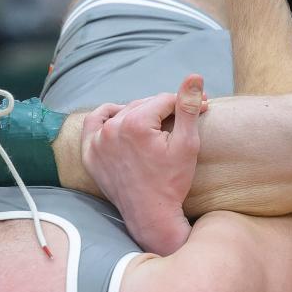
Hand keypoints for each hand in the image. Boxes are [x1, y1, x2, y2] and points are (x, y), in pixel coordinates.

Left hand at [81, 75, 206, 255]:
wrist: (151, 216)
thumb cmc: (172, 183)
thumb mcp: (187, 144)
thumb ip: (187, 107)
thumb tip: (194, 76)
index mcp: (136, 123)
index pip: (164, 100)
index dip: (185, 104)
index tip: (201, 109)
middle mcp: (111, 128)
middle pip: (143, 105)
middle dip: (164, 109)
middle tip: (182, 119)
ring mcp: (97, 142)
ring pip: (121, 113)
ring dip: (138, 112)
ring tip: (155, 123)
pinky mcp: (90, 154)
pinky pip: (93, 124)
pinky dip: (106, 118)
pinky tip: (118, 119)